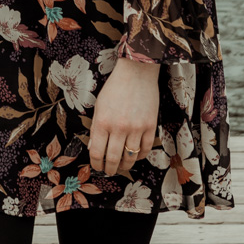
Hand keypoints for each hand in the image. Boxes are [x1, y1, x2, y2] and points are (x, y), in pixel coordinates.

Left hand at [89, 55, 159, 176]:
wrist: (137, 73)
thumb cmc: (114, 88)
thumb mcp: (99, 106)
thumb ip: (96, 128)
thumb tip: (94, 148)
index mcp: (102, 122)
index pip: (97, 152)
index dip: (96, 163)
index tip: (97, 166)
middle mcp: (119, 127)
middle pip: (113, 158)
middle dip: (110, 168)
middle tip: (109, 171)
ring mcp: (136, 128)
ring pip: (130, 157)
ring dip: (125, 166)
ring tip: (121, 167)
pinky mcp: (150, 126)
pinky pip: (145, 149)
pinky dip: (140, 156)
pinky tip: (135, 156)